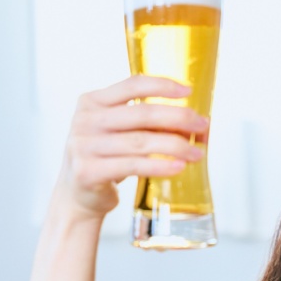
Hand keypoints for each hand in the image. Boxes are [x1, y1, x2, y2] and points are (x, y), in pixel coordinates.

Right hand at [54, 75, 208, 219]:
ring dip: (176, 145)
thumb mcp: (120, 133)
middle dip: (179, 118)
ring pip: (142, 141)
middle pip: (143, 113)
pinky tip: (179, 166)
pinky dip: (161, 165)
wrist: (77, 196)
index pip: (133, 85)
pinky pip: (134, 165)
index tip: (188, 90)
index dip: (163, 86)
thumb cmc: (106, 158)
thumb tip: (197, 125)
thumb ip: (149, 124)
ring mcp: (84, 146)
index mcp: (92, 101)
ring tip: (197, 153)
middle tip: (203, 126)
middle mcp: (85, 120)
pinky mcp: (89, 171)